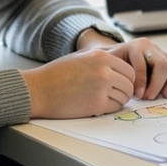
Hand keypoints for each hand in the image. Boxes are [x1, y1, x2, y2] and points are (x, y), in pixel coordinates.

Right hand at [22, 49, 136, 118]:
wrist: (38, 90)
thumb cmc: (57, 74)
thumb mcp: (81, 57)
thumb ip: (102, 59)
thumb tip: (122, 68)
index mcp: (102, 56)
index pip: (129, 70)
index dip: (126, 80)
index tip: (119, 85)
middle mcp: (104, 71)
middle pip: (129, 85)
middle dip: (124, 92)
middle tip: (113, 95)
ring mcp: (101, 88)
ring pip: (124, 98)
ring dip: (116, 101)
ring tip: (102, 100)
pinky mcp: (96, 105)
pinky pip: (114, 108)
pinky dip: (108, 109)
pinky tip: (95, 105)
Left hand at [105, 38, 166, 99]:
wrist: (119, 54)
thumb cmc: (114, 62)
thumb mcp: (109, 63)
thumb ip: (114, 73)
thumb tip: (122, 89)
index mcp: (136, 47)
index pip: (143, 64)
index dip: (142, 82)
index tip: (139, 96)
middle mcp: (151, 47)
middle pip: (163, 64)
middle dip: (159, 84)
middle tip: (151, 98)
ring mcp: (162, 53)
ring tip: (166, 96)